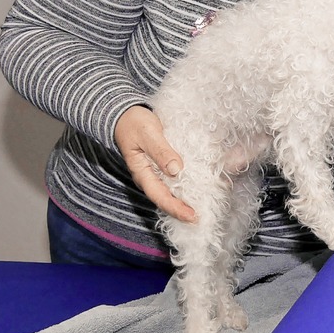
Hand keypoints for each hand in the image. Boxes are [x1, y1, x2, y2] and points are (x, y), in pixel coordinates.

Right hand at [114, 105, 195, 221]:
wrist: (126, 115)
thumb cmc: (134, 123)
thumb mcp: (148, 133)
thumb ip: (160, 151)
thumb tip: (176, 169)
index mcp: (142, 172)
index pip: (160, 196)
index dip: (176, 208)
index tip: (192, 216)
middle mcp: (150, 177)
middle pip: (167, 198)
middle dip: (184, 209)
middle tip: (203, 217)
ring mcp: (157, 172)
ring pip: (173, 190)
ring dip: (189, 197)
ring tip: (207, 203)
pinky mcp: (164, 165)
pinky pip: (177, 178)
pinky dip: (190, 182)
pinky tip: (203, 183)